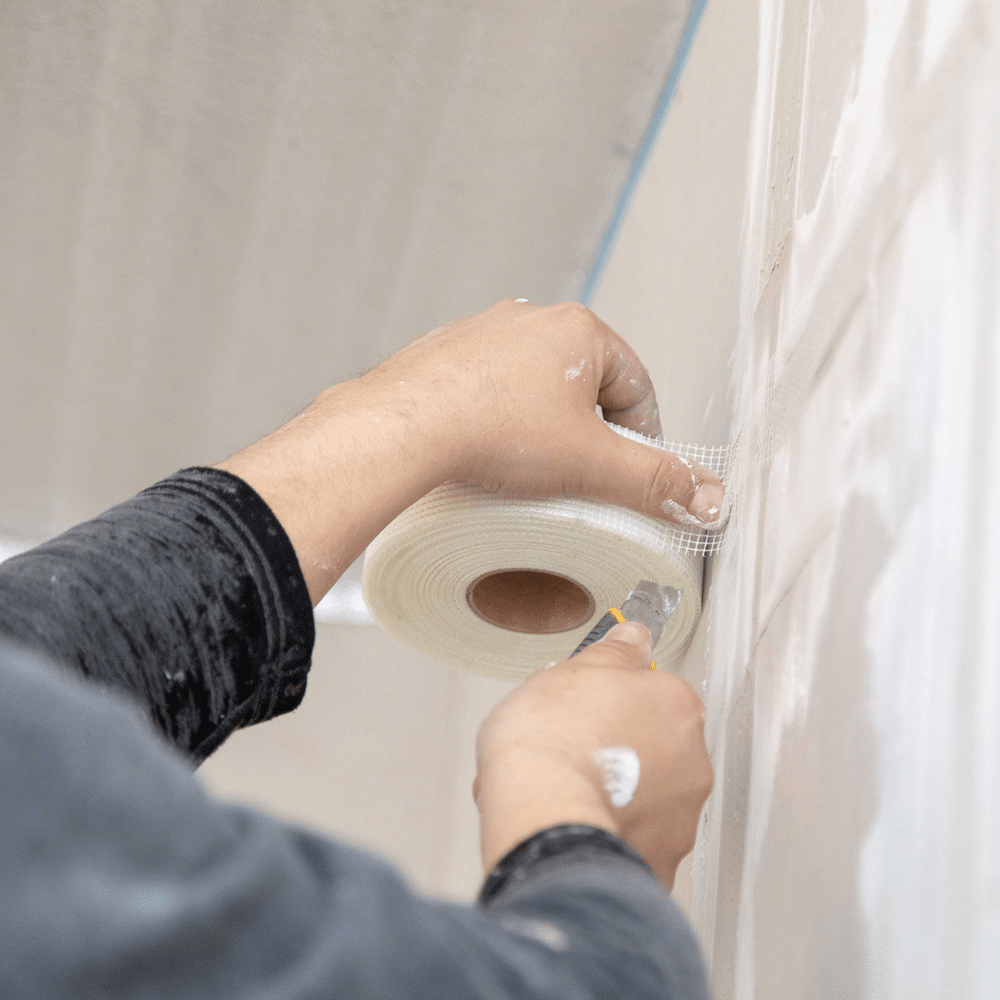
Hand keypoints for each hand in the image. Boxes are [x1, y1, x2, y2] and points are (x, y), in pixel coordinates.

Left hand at [369, 299, 724, 521]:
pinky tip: (489, 452)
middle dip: (589, 432)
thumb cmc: (491, 432)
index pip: (637, 387)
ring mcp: (483, 334)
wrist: (402, 428)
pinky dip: (498, 419)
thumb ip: (656, 482)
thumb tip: (705, 499)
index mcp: (580, 330)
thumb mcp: (592, 464)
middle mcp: (531, 320)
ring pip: (534, 388)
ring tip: (531, 471)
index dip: (643, 437)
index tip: (631, 473)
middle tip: (580, 477)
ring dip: (543, 425)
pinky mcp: (445, 356)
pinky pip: (489, 390)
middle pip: (585, 387)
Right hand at [474, 621, 712, 888]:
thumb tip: (634, 635)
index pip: (654, 695)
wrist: (543, 815)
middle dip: (619, 749)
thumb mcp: (575, 669)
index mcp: (677, 706)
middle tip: (572, 750)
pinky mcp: (659, 863)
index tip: (586, 707)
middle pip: (655, 747)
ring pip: (646, 798)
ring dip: (615, 794)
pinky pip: (634, 842)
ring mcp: (679, 817)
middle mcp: (692, 761)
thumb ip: (614, 651)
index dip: (613, 701)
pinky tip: (574, 825)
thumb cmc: (553, 740)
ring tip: (565, 793)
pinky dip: (610, 835)